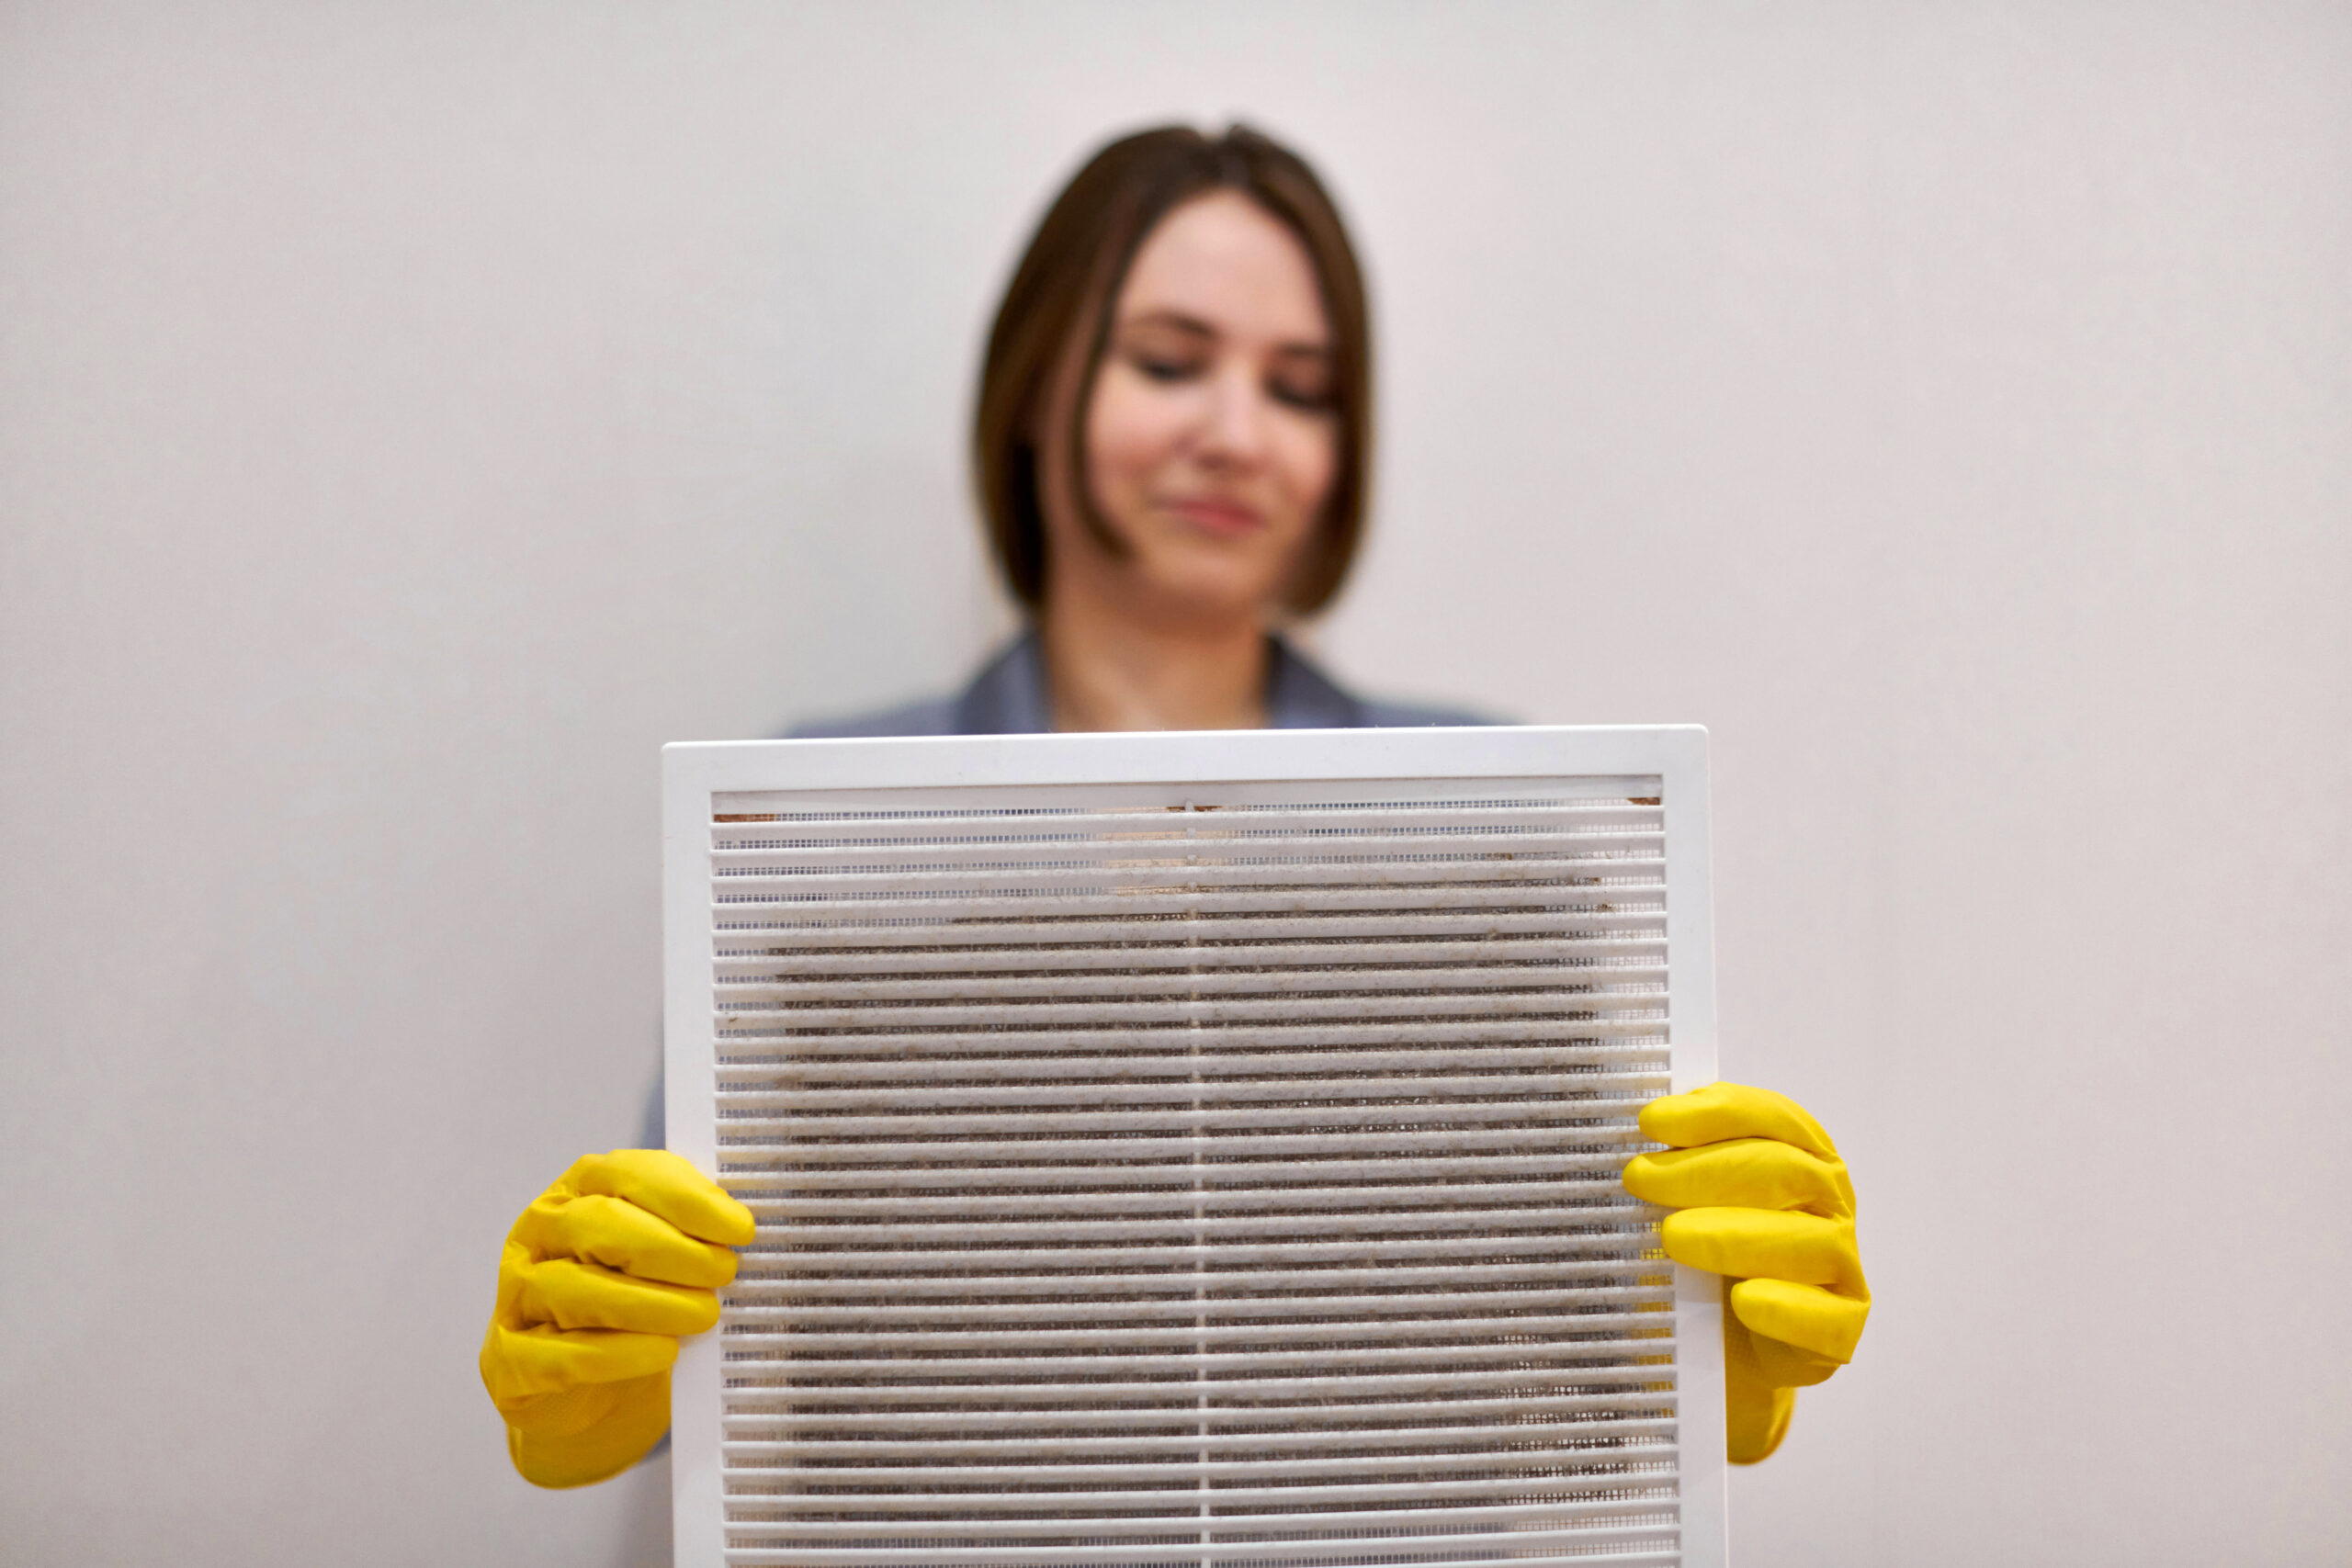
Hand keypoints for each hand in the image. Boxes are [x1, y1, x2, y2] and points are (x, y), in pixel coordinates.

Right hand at [479, 1150, 755, 1487]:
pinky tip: (662, 1352)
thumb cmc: (631, 1305)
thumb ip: (690, 1229)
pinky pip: (560, 1354)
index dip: (688, 1199)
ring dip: (651, 1303)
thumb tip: (740, 1224)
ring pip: (577, 1288)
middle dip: (673, 1249)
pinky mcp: (510, 1359)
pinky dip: (618, 1354)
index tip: (739, 1229)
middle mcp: (539, 1232)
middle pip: (600, 1226)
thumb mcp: (661, 1256)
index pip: (629, 1174)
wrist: (590, 1393)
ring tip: (704, 1315)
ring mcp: (517, 1294)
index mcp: (578, 1190)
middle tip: (723, 1273)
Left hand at [1622, 1083, 1868, 1463]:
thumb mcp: (1678, 1207)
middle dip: (1707, 1169)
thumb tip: (1629, 1140)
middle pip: (1787, 1171)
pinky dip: (1785, 1308)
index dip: (1714, 1112)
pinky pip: (1827, 1320)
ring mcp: (1841, 1269)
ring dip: (1735, 1234)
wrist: (1716, 1351)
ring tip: (1672, 1236)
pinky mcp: (1840, 1331)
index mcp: (1801, 1157)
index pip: (1772, 1118)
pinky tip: (1742, 1300)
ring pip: (1812, 1243)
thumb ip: (1669, 1168)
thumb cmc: (1699, 1263)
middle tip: (1640, 1178)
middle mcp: (1829, 1206)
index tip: (1650, 1121)